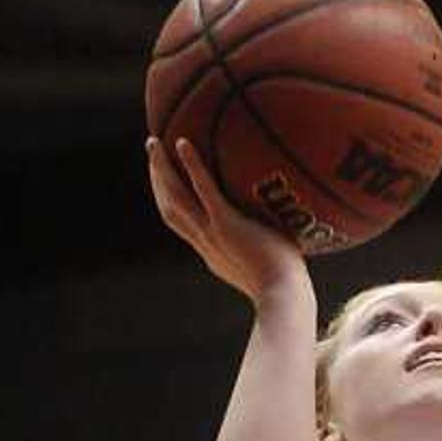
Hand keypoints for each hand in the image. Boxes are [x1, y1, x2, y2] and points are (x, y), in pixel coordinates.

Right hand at [146, 135, 314, 307]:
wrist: (285, 299)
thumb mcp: (273, 267)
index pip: (185, 225)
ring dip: (161, 170)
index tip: (168, 184)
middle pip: (170, 209)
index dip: (173, 203)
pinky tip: (182, 142)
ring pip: (176, 198)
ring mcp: (213, 234)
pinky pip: (204, 191)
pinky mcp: (227, 226)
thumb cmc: (288, 288)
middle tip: (153, 154)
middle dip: (157, 182)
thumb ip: (272, 248)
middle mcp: (206, 243)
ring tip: (154, 142)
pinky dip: (191, 167)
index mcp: (213, 253)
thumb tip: (288, 234)